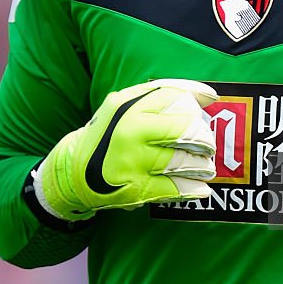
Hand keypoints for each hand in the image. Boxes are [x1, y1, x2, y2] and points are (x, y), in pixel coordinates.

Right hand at [33, 78, 217, 219]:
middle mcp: (130, 131)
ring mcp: (132, 161)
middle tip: (207, 144)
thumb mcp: (126, 105)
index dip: (196, 101)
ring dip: (202, 164)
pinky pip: (176, 188)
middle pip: (185, 127)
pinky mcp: (136, 188)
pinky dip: (194, 188)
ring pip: (183, 160)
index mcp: (128, 106)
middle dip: (204, 137)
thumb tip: (209, 96)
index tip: (207, 108)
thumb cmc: (110, 133)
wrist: (73, 171)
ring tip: (205, 165)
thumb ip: (163, 95)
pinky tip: (200, 187)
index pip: (174, 96)